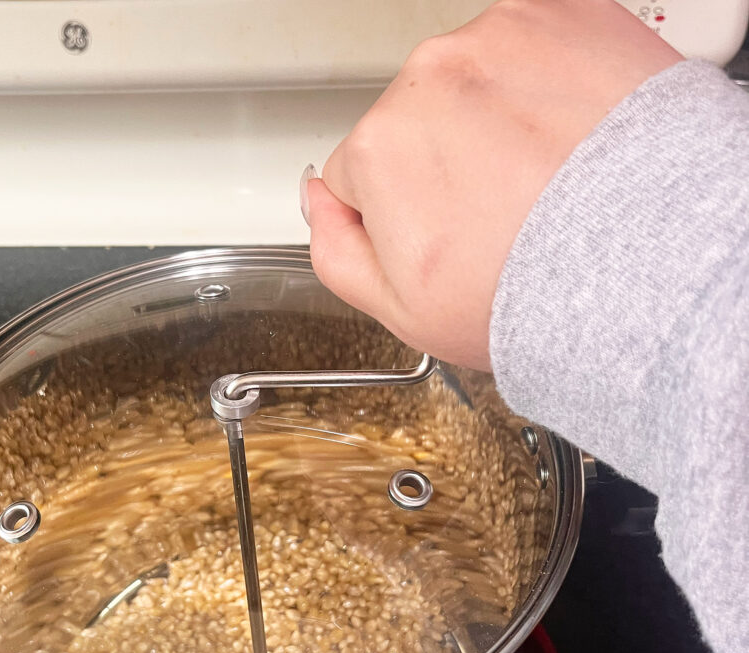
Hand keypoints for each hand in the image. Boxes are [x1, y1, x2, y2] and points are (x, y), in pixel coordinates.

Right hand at [306, 0, 680, 369]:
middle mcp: (429, 78)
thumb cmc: (531, 293)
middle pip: (412, 121)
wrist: (645, 260)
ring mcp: (500, 38)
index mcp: (379, 149)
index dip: (396, 214)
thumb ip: (335, 253)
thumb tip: (318, 201)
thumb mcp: (402, 312)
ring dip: (495, 119)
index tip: (439, 234)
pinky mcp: (566, 14)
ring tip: (540, 179)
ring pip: (472, 80)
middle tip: (496, 215)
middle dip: (443, 162)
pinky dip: (547, 86)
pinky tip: (568, 143)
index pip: (357, 174)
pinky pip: (535, 48)